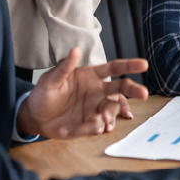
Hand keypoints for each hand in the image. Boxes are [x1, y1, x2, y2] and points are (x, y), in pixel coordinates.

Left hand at [17, 47, 148, 138]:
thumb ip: (64, 66)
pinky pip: (96, 126)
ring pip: (112, 110)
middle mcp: (98, 91)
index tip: (143, 64)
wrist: (35, 117)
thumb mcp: (51, 79)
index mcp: (91, 76)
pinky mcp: (89, 124)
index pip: (114, 68)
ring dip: (110, 116)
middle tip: (144, 94)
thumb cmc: (44, 93)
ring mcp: (95, 108)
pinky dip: (89, 129)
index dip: (129, 65)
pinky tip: (73, 129)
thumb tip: (76, 50)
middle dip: (134, 90)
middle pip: (121, 89)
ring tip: (100, 122)